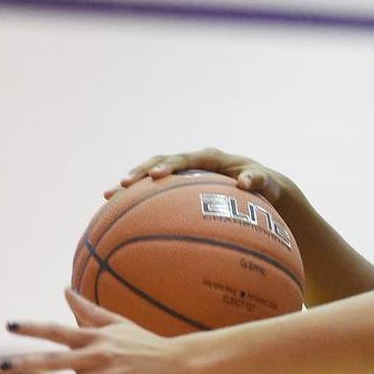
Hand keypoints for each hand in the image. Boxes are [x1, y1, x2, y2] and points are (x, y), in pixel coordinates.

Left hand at [0, 289, 195, 373]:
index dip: (34, 329)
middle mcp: (98, 357)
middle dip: (27, 363)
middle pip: (57, 360)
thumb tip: (65, 291)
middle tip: (0, 366)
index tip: (9, 326)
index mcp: (95, 339)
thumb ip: (88, 311)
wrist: (180, 362)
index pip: (59, 331)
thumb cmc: (146, 342)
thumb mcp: (118, 324)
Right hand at [104, 147, 294, 204]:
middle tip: (122, 184)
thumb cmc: (264, 185)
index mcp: (210, 157)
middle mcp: (194, 161)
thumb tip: (246, 183)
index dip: (170, 165)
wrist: (262, 186)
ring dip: (132, 185)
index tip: (157, 175)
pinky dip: (139, 200)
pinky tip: (119, 215)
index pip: (185, 159)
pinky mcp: (181, 186)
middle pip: (160, 163)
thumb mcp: (266, 182)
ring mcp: (185, 173)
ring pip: (152, 175)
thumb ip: (257, 180)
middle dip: (141, 172)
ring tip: (108, 196)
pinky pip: (156, 192)